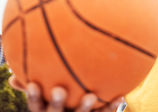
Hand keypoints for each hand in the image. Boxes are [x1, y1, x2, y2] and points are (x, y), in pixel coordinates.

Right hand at [8, 75, 123, 111]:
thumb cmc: (58, 104)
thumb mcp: (44, 97)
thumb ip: (33, 86)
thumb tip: (12, 75)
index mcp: (46, 111)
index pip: (36, 106)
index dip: (34, 96)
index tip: (33, 83)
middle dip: (57, 104)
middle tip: (59, 90)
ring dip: (85, 108)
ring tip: (91, 95)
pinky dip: (110, 106)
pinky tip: (120, 95)